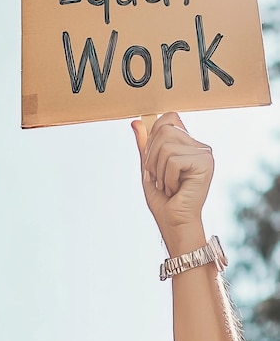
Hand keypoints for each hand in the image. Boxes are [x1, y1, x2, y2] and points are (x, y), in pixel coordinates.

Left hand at [131, 113, 213, 250]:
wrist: (174, 221)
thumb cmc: (163, 198)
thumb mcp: (148, 167)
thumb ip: (144, 145)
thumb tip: (136, 122)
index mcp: (187, 143)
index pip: (169, 118)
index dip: (155, 134)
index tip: (154, 157)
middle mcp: (198, 145)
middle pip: (163, 130)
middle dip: (152, 157)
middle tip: (161, 177)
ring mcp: (204, 153)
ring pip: (166, 146)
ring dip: (159, 170)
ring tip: (169, 185)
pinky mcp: (205, 163)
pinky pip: (173, 161)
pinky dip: (167, 178)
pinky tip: (176, 189)